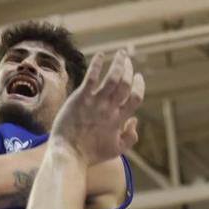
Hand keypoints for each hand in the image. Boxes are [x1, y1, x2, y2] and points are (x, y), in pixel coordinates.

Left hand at [49, 48, 142, 163]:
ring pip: (112, 78)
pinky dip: (97, 64)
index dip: (139, 86)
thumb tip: (135, 120)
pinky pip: (91, 77)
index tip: (138, 77)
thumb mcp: (116, 149)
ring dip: (118, 63)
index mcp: (119, 119)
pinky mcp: (80, 98)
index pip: (136, 98)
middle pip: (125, 84)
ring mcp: (95, 102)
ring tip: (121, 54)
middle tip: (127, 60)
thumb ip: (130, 136)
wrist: (69, 154)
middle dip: (128, 69)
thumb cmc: (91, 154)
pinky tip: (101, 54)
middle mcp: (110, 108)